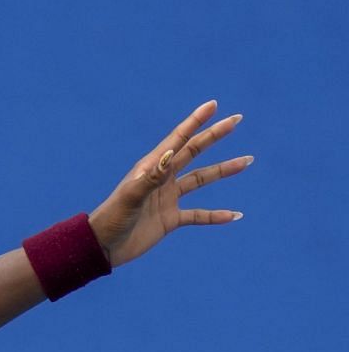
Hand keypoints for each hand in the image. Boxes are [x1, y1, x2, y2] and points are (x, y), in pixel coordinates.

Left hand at [89, 101, 250, 267]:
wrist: (103, 246)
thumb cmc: (111, 218)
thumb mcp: (131, 196)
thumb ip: (150, 177)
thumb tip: (168, 156)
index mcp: (151, 167)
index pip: (178, 139)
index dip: (195, 121)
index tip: (213, 105)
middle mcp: (161, 178)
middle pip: (193, 152)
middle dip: (214, 135)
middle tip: (236, 119)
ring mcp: (167, 198)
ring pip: (201, 179)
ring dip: (224, 170)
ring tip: (247, 161)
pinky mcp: (170, 219)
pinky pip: (199, 214)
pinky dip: (216, 215)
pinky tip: (234, 215)